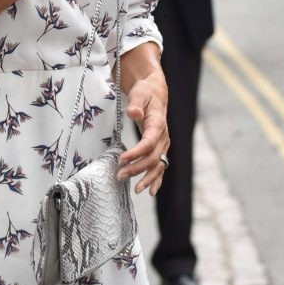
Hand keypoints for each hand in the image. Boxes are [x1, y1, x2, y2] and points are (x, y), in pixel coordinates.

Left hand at [118, 70, 168, 196]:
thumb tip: (133, 112)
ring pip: (158, 165)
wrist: (155, 93)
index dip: (136, 153)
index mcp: (158, 124)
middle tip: (120, 175)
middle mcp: (163, 137)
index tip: (122, 159)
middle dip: (137, 168)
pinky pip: (160, 166)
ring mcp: (163, 144)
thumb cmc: (145, 93)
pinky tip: (151, 191)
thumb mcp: (140, 94)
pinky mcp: (160, 148)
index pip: (149, 143)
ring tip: (136, 189)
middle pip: (153, 157)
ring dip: (147, 178)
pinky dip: (157, 180)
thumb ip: (136, 103)